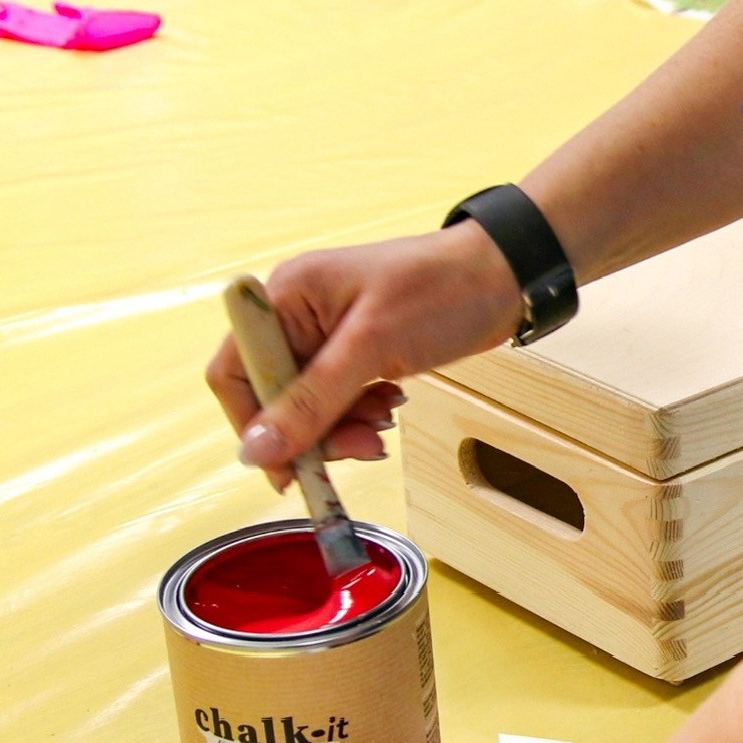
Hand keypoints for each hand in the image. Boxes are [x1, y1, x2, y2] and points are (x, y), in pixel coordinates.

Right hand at [205, 224, 521, 480]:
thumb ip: (311, 401)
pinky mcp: (359, 351)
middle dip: (313, 430)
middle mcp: (298, 314)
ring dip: (342, 426)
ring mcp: (329, 334)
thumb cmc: (441, 290)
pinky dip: (361, 413)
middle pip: (274, 395)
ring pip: (310, 405)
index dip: (253, 423)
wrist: (506, 275)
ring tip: (384, 422)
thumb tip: (257, 450)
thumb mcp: (372, 347)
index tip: (285, 467)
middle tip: (360, 446)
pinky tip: (391, 405)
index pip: (236, 370)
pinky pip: (339, 399)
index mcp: (286, 296)